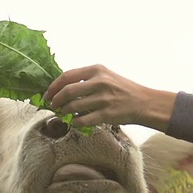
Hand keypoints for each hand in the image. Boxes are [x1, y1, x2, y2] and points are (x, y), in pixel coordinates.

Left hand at [43, 64, 176, 131]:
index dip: (53, 86)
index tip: (47, 94)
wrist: (144, 102)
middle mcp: (100, 82)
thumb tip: (61, 88)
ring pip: (73, 107)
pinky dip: (74, 122)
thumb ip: (85, 79)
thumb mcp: (105, 76)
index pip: (66, 76)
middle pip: (67, 91)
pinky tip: (73, 122)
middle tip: (52, 106)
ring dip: (63, 112)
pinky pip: (83, 120)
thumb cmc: (122, 89)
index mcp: (96, 70)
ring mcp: (103, 98)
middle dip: (55, 100)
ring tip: (62, 114)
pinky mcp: (107, 114)